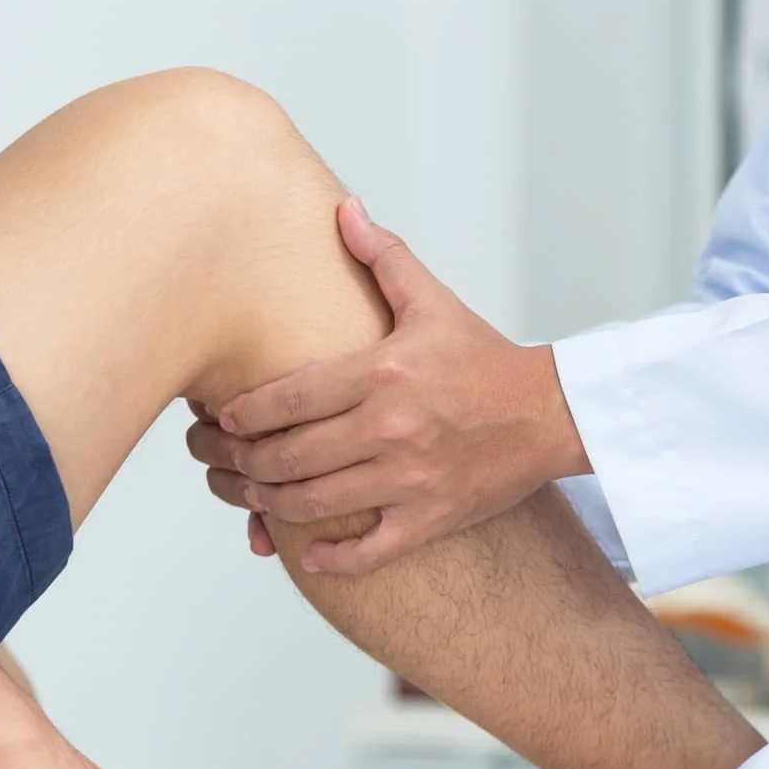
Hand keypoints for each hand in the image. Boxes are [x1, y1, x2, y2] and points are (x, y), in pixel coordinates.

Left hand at [193, 199, 590, 574]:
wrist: (552, 412)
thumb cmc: (485, 358)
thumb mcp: (433, 302)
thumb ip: (383, 257)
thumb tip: (344, 209)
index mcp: (384, 372)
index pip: (289, 398)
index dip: (243, 414)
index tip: (220, 418)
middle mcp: (392, 428)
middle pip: (289, 456)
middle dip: (239, 463)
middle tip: (216, 462)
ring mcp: (411, 478)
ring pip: (315, 503)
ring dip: (268, 505)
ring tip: (248, 497)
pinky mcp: (432, 517)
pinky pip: (370, 550)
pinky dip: (332, 558)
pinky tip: (307, 553)